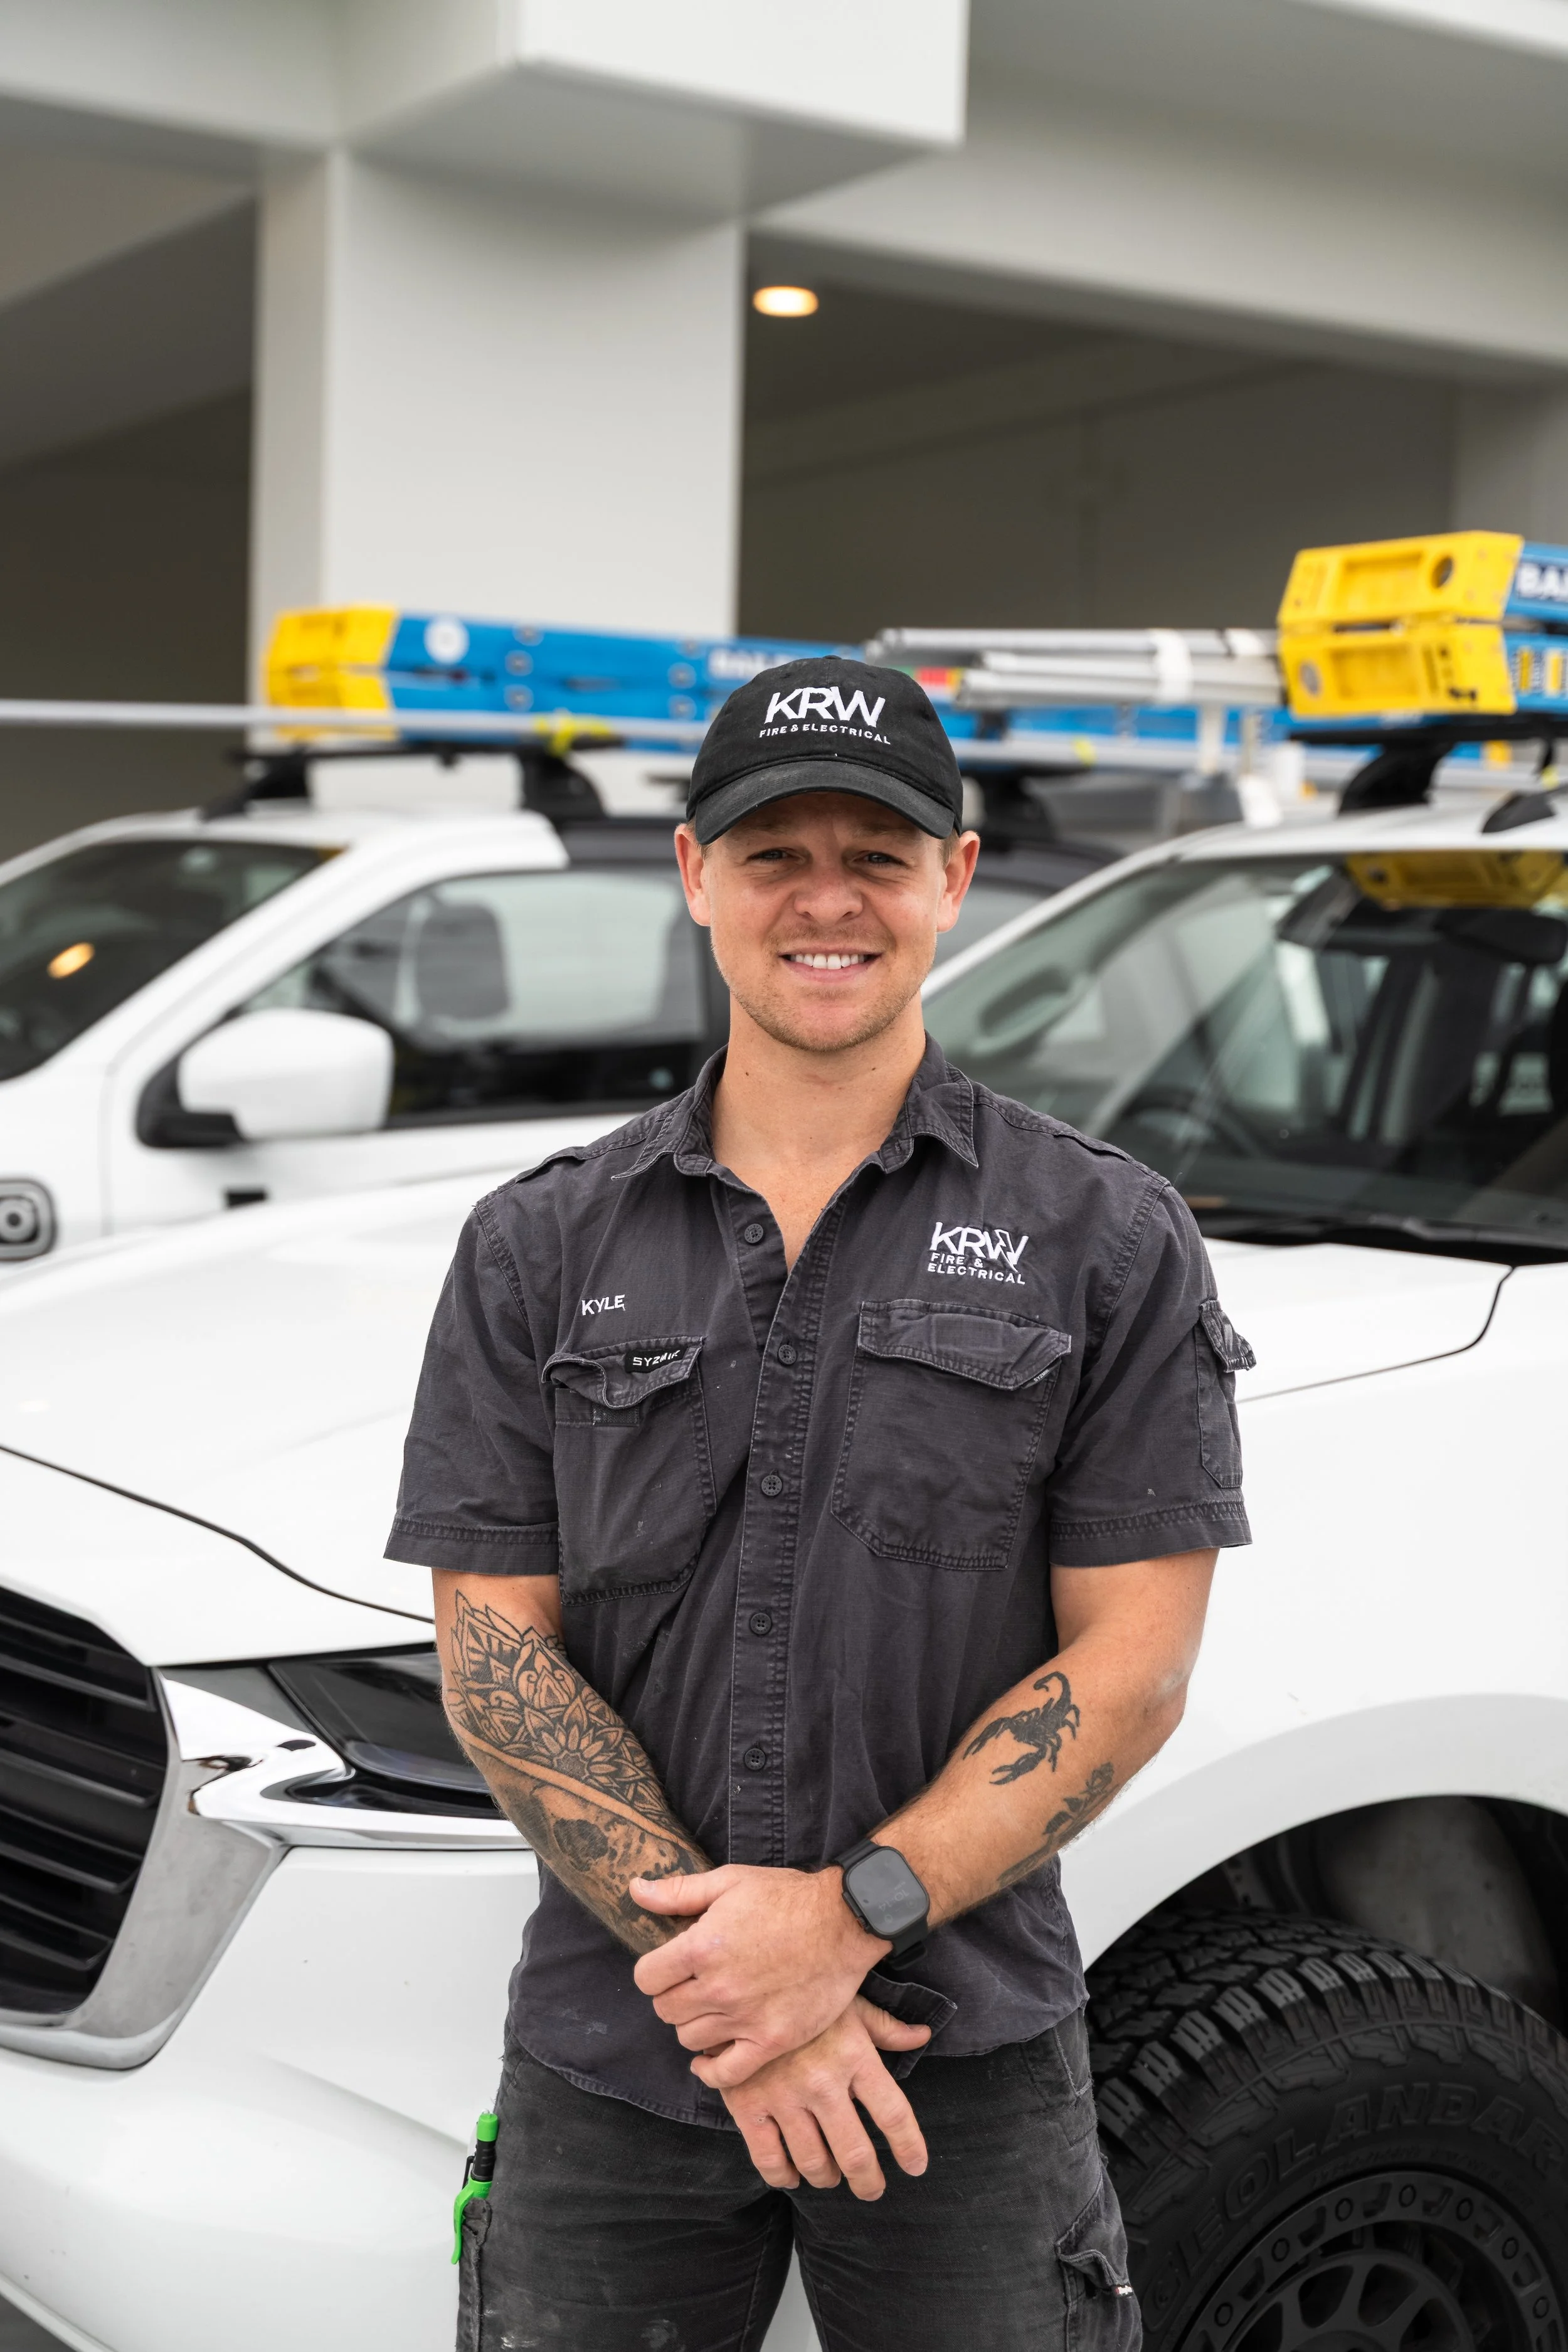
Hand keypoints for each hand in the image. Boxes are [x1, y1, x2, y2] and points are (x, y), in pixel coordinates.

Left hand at [630, 1864, 885, 2085]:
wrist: (844, 1921)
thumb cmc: (787, 1897)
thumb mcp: (730, 1881)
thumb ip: (679, 1892)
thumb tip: (635, 1890)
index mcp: (702, 1947)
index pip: (647, 1978)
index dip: (654, 1971)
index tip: (670, 1966)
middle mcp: (718, 1987)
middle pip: (665, 2010)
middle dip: (673, 1995)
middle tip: (693, 1984)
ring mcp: (745, 2018)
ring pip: (689, 2039)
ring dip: (694, 2024)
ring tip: (712, 2007)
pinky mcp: (772, 2040)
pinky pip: (726, 2073)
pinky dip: (711, 2071)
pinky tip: (708, 2058)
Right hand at [720, 1997, 930, 2201]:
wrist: (741, 1985)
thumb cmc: (803, 1995)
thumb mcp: (849, 2004)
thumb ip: (886, 2028)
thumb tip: (923, 2036)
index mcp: (854, 2055)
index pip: (893, 2113)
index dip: (909, 2146)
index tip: (916, 2167)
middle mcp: (822, 2081)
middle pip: (855, 2152)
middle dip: (867, 2181)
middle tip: (872, 2189)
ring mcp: (783, 2096)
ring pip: (814, 2162)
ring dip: (826, 2177)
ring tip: (830, 2175)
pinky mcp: (748, 2105)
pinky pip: (769, 2159)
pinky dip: (783, 2176)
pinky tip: (791, 2175)